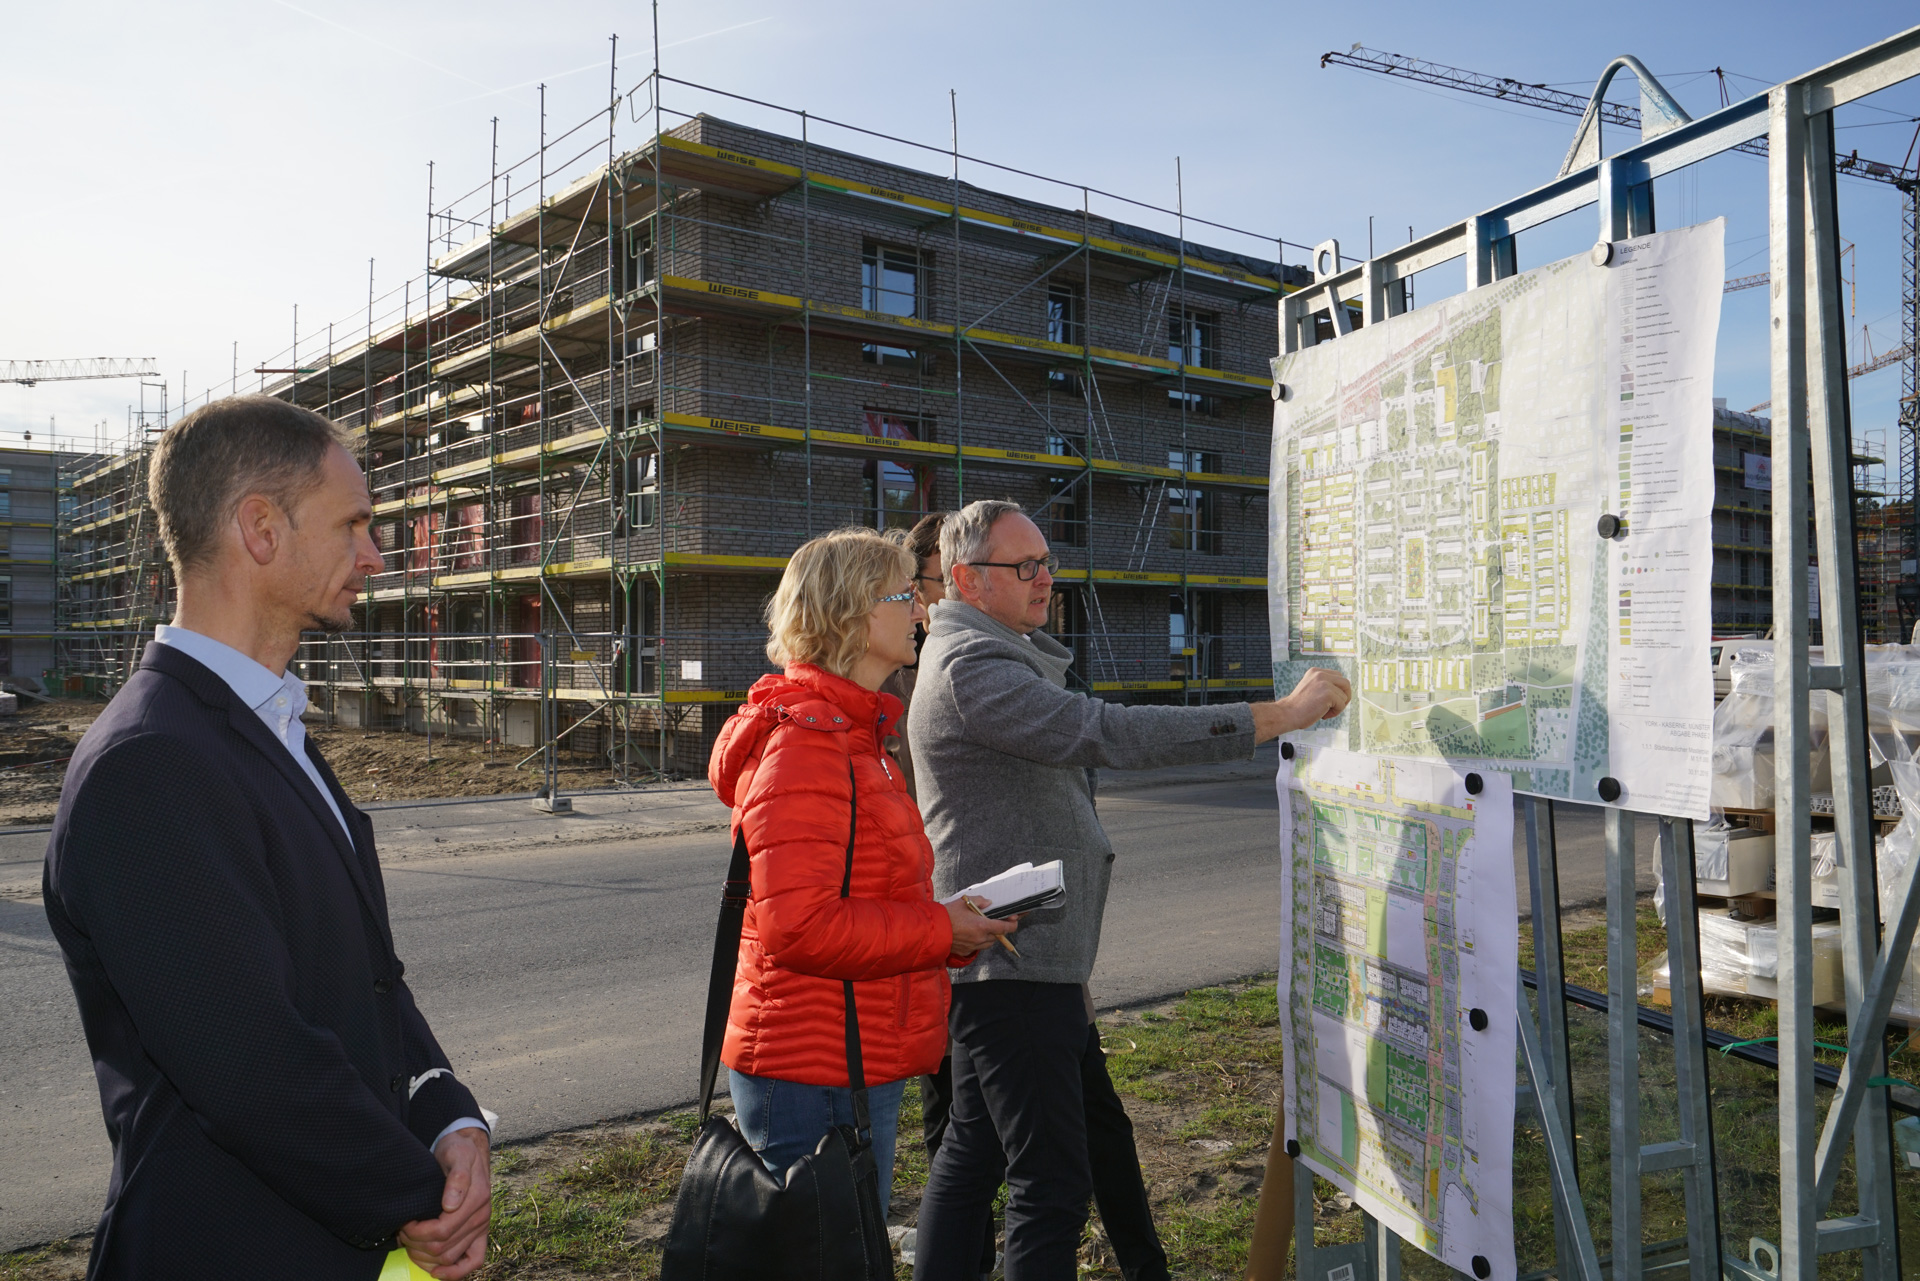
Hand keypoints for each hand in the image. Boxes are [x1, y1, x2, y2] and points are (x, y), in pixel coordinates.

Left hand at [398, 1127, 491, 1278]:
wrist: (467, 1150)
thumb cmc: (457, 1151)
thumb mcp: (457, 1154)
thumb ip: (457, 1176)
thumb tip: (451, 1204)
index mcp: (477, 1199)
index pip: (441, 1231)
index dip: (417, 1233)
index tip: (404, 1222)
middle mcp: (482, 1217)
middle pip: (442, 1248)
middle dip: (416, 1243)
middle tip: (402, 1230)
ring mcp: (482, 1227)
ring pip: (450, 1258)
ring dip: (425, 1257)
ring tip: (411, 1242)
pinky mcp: (480, 1234)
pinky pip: (474, 1261)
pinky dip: (456, 1272)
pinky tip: (437, 1271)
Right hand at [944, 896, 1019, 955]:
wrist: (930, 930)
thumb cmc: (947, 915)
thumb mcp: (964, 902)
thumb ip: (980, 901)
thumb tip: (989, 903)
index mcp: (982, 926)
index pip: (1005, 928)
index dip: (1013, 923)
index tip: (1015, 918)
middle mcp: (980, 938)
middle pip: (999, 936)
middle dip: (1001, 928)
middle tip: (998, 919)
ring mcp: (973, 946)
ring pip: (990, 943)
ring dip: (991, 935)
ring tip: (985, 926)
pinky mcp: (966, 951)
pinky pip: (979, 947)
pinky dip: (980, 941)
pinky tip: (973, 933)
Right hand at [1250, 667, 1352, 742]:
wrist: (1286, 714)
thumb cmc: (1298, 707)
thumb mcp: (1311, 689)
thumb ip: (1323, 686)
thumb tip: (1343, 692)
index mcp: (1315, 671)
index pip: (1337, 677)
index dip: (1338, 690)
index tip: (1330, 701)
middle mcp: (1320, 674)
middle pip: (1345, 683)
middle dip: (1344, 697)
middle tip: (1334, 707)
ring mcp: (1325, 683)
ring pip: (1344, 695)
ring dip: (1338, 707)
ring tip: (1325, 712)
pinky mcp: (1328, 694)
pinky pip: (1342, 704)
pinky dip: (1335, 713)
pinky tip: (1323, 715)